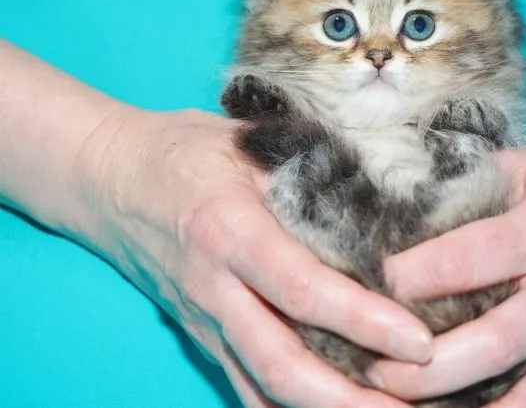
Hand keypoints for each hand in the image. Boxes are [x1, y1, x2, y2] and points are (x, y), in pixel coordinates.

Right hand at [73, 106, 431, 407]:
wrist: (107, 178)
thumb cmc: (182, 151)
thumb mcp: (247, 142)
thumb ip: (309, 171)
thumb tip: (381, 196)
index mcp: (230, 232)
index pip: (303, 289)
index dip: (363, 321)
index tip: (418, 342)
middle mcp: (215, 288)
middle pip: (280, 365)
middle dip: (347, 399)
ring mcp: (204, 320)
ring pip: (261, 388)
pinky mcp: (201, 334)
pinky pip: (244, 384)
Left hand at [368, 140, 525, 406]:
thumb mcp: (521, 165)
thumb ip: (462, 192)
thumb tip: (391, 223)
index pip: (467, 259)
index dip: (409, 277)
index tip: (363, 285)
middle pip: (494, 342)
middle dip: (425, 364)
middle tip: (371, 366)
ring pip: (525, 392)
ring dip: (460, 405)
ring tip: (402, 401)